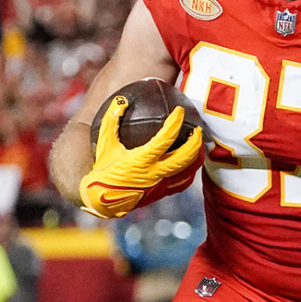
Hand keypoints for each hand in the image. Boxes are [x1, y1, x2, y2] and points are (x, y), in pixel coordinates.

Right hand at [79, 95, 202, 218]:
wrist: (102, 201)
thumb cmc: (103, 171)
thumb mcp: (104, 144)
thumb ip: (111, 121)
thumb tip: (121, 101)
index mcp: (141, 160)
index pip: (165, 138)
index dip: (175, 123)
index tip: (180, 111)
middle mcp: (155, 173)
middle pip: (185, 156)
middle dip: (196, 141)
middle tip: (198, 129)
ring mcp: (161, 185)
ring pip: (188, 170)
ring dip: (197, 156)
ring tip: (199, 144)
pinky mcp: (162, 193)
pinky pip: (183, 182)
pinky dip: (190, 171)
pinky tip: (190, 163)